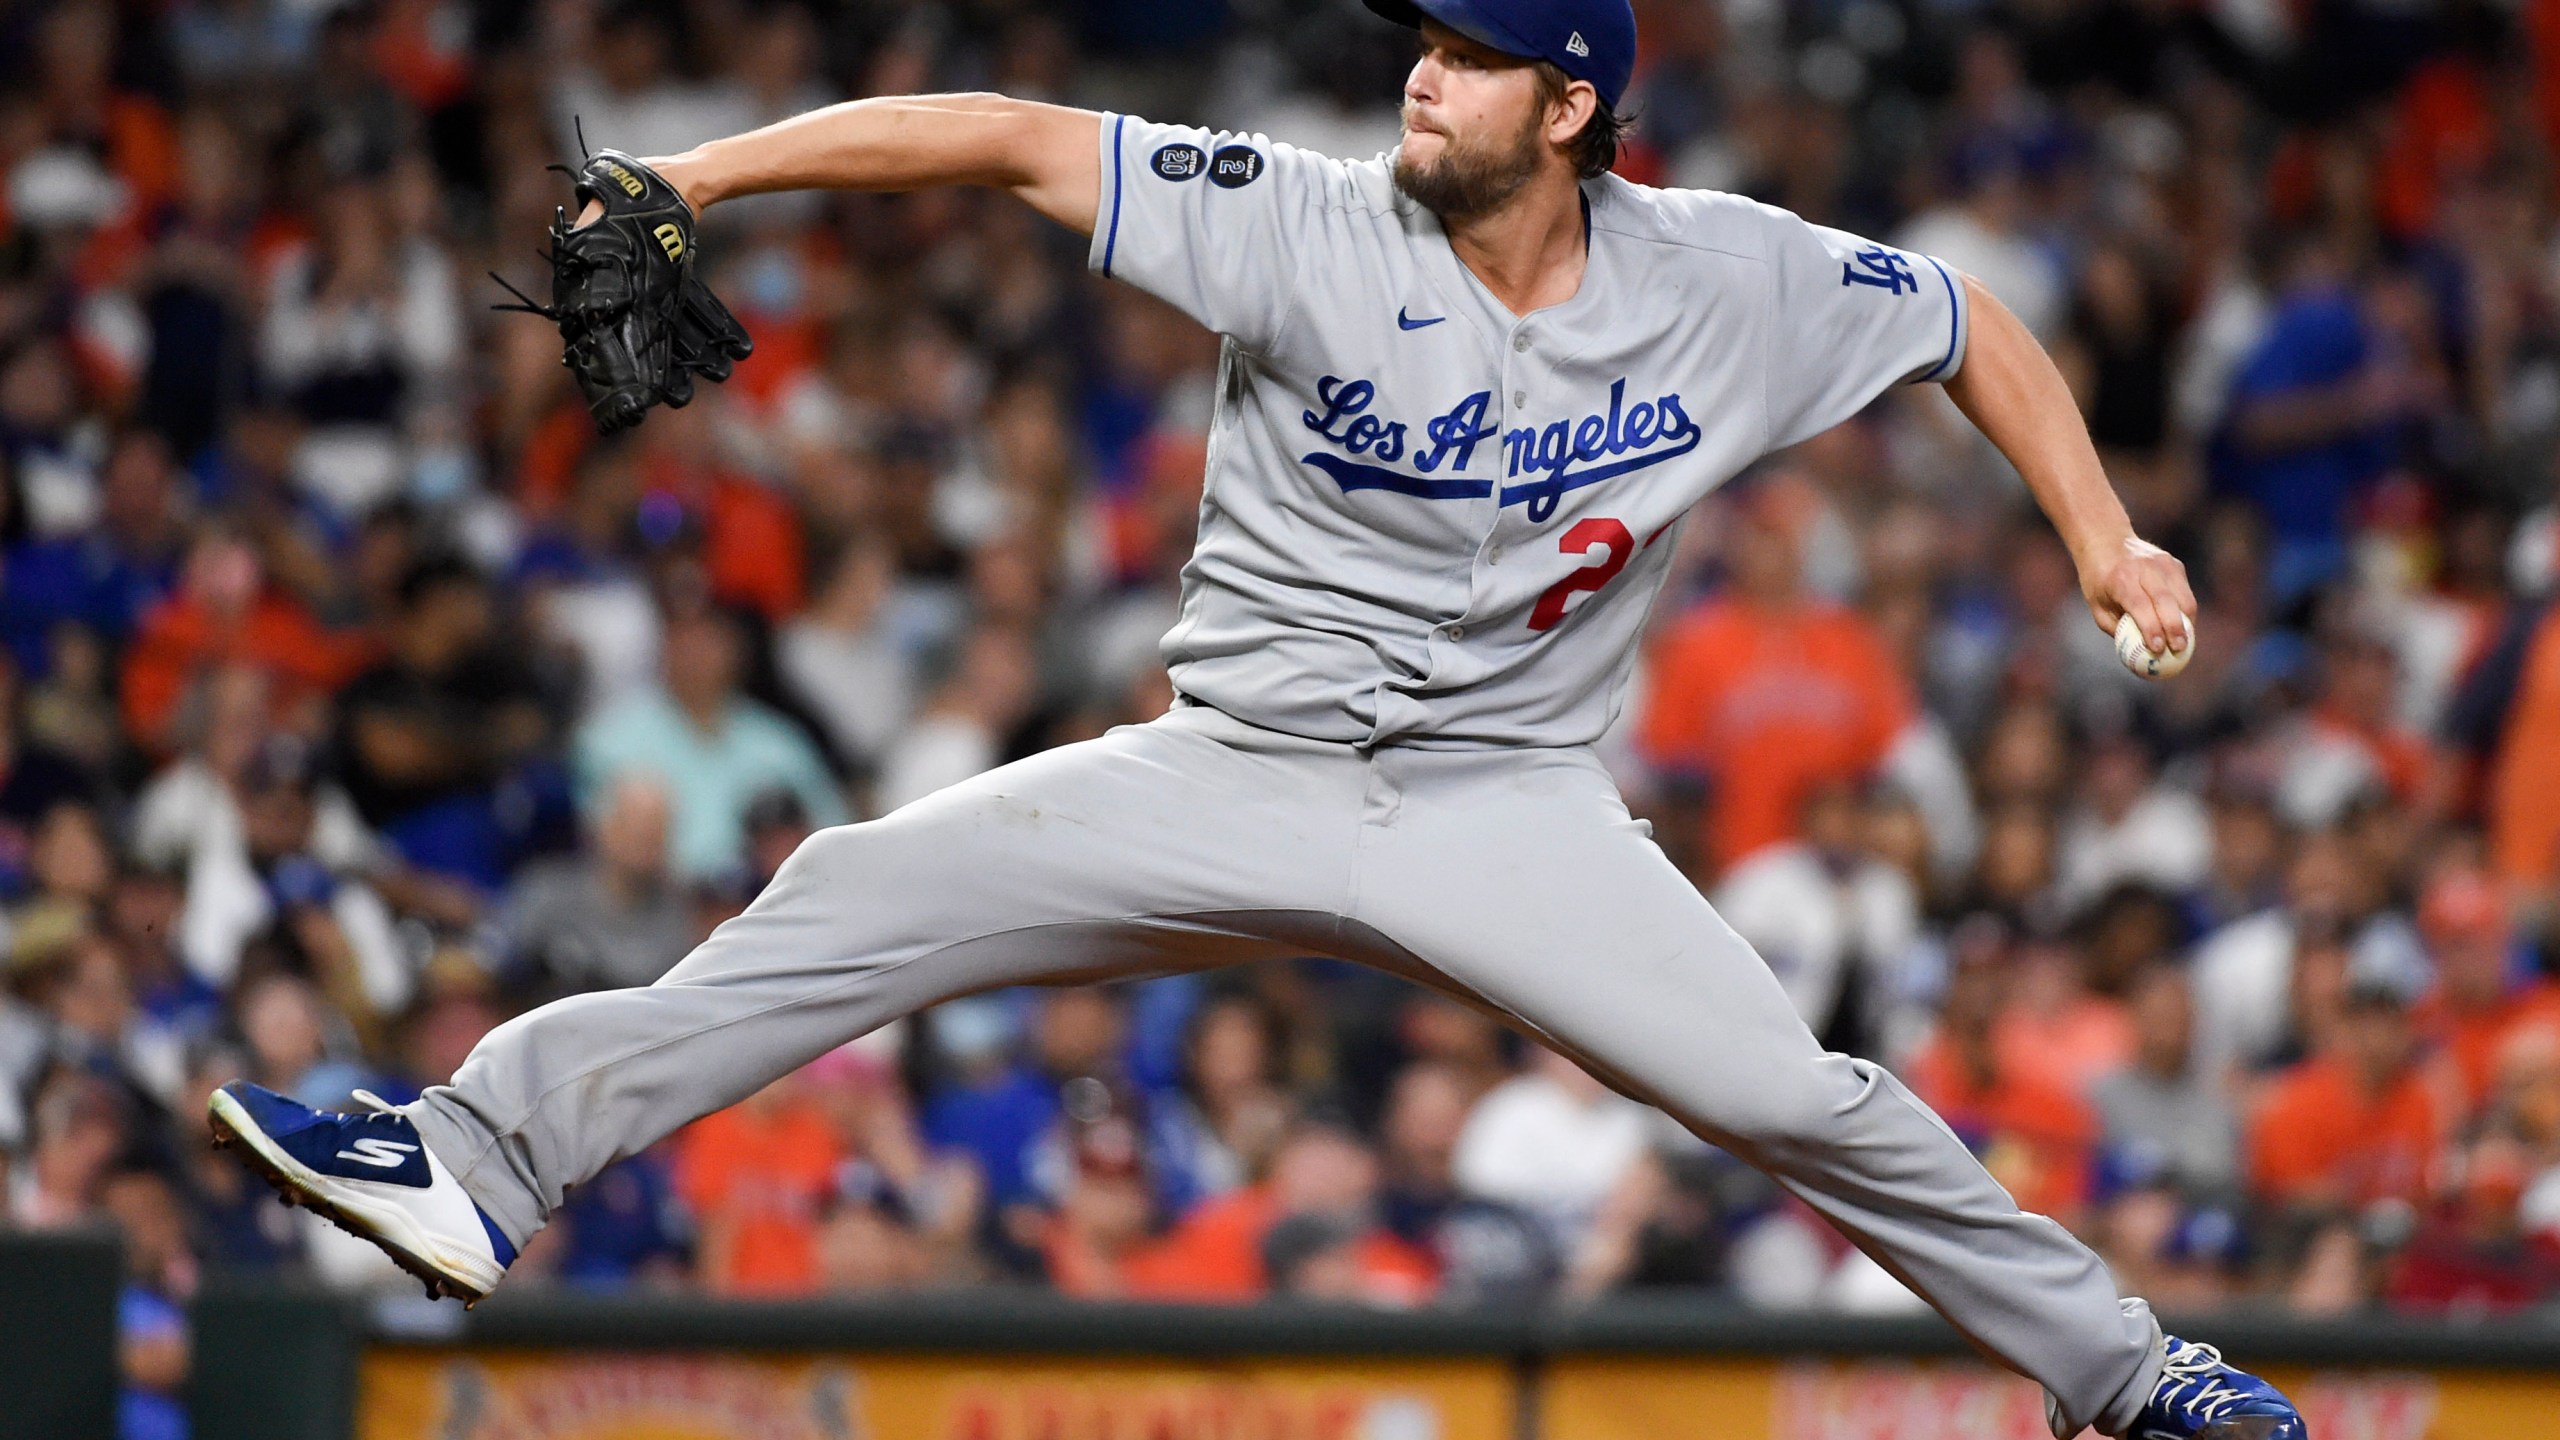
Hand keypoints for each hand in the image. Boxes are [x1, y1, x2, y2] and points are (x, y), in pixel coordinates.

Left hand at [2081, 535, 2195, 657]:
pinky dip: (2185, 611)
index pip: (2141, 606)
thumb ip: (2117, 628)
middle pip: (2166, 601)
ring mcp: (2163, 563)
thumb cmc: (2099, 582)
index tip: (2158, 649)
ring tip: (2184, 642)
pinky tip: (2181, 625)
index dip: (2151, 628)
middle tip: (2179, 650)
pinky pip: (2184, 592)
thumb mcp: (2097, 606)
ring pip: (2183, 597)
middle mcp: (2144, 569)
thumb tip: (2137, 654)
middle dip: (2176, 628)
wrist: (2107, 541)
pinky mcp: (2174, 564)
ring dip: (2187, 622)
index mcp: (2121, 579)